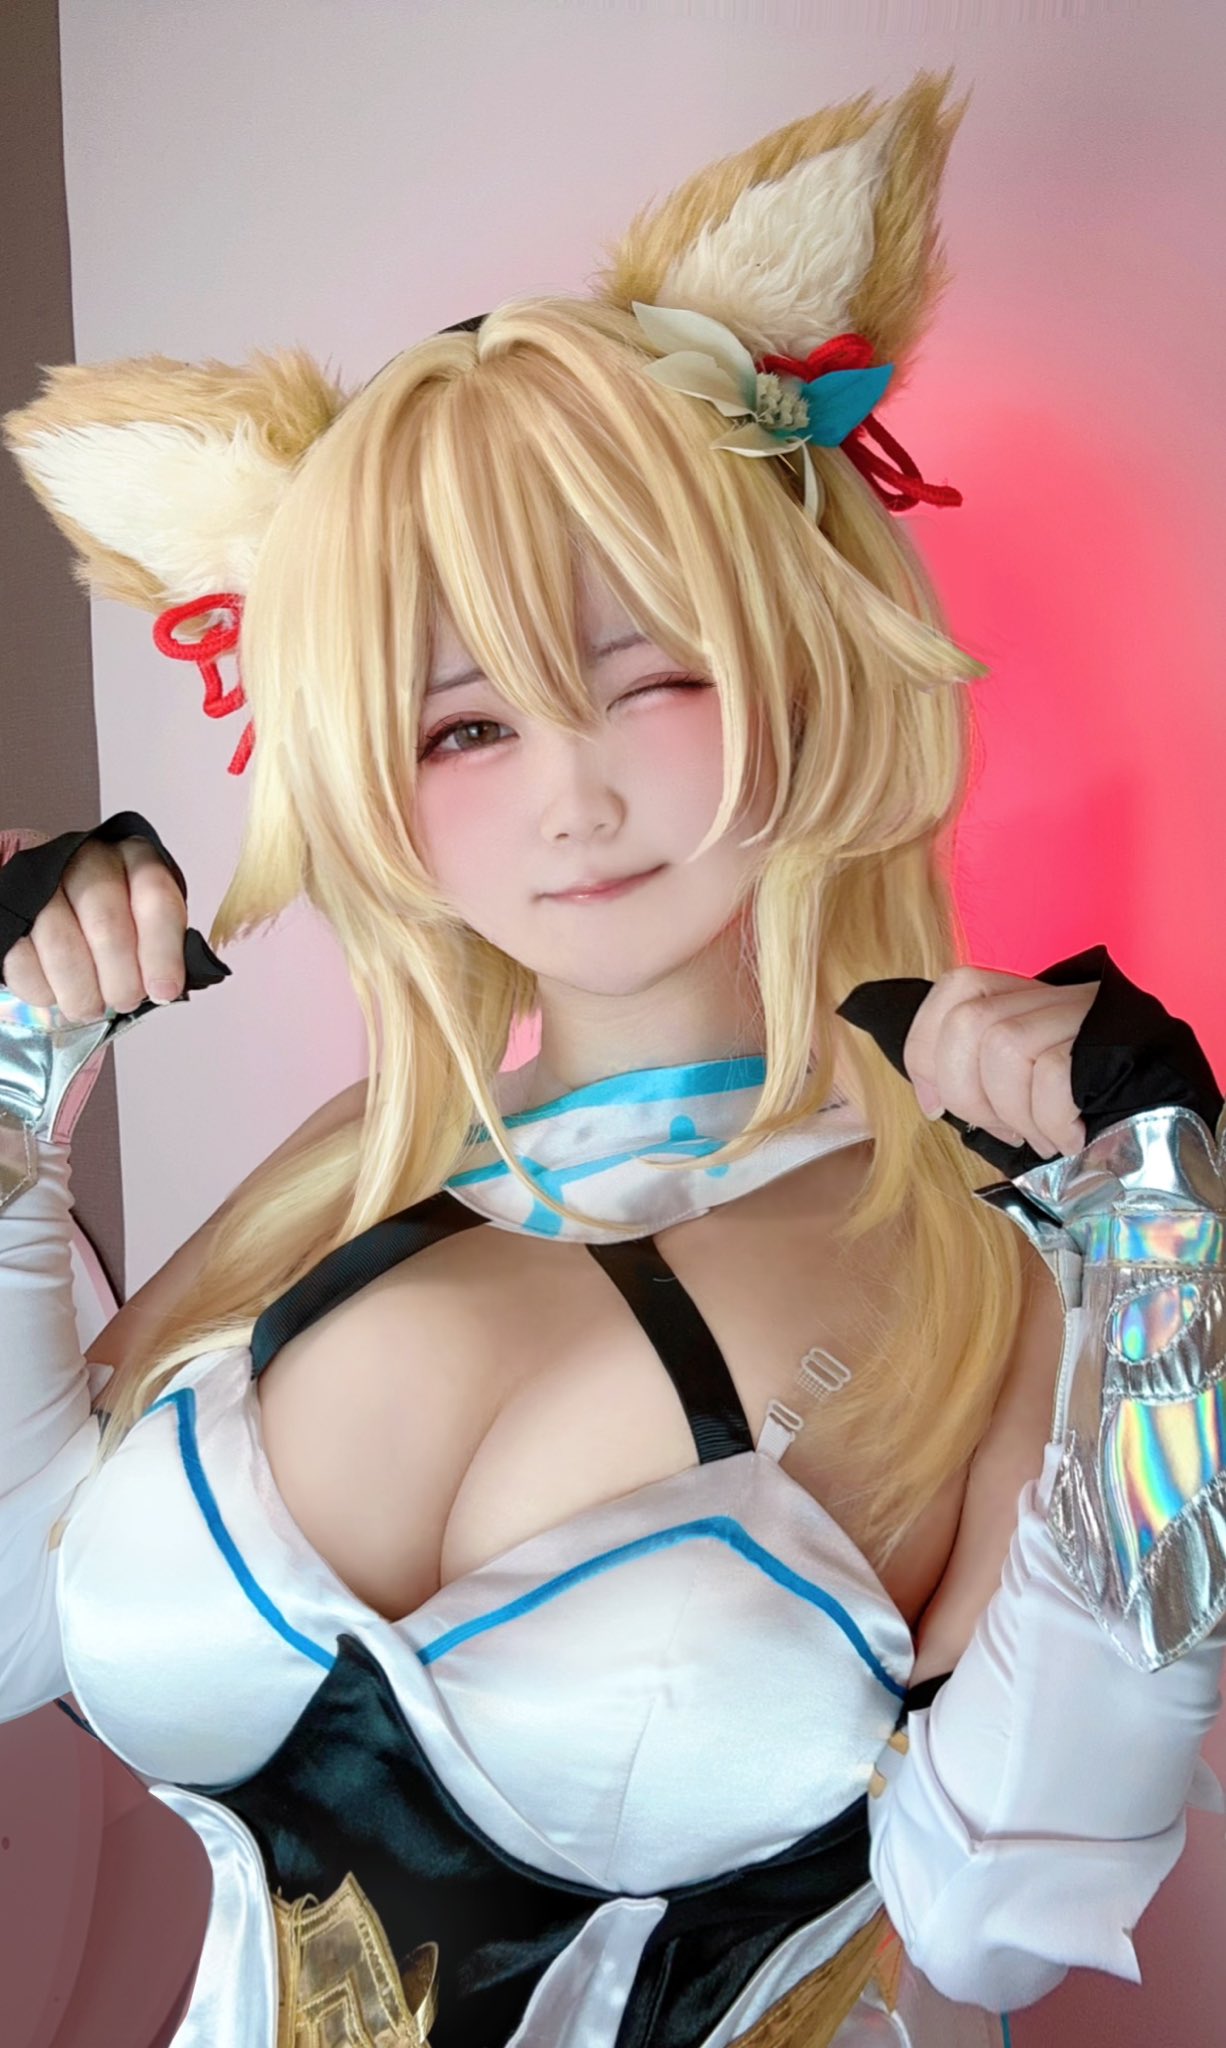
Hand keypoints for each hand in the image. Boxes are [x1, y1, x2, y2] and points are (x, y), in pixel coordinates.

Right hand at [0, 834, 187, 1021]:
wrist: (62, 900)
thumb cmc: (117, 915)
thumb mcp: (150, 920)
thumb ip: (161, 946)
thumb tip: (165, 987)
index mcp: (135, 860)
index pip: (155, 898)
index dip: (162, 950)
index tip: (164, 989)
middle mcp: (89, 862)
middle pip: (106, 925)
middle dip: (120, 979)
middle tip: (125, 1000)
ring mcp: (43, 884)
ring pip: (62, 946)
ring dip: (82, 991)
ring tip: (92, 1007)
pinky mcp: (9, 911)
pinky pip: (23, 961)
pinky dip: (45, 990)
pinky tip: (59, 993)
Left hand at [902, 966, 1099, 1159]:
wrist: (1180, 1134)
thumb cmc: (1093, 1119)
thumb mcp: (1027, 1096)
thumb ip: (982, 1081)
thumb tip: (931, 1100)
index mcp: (1032, 1000)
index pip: (958, 988)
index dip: (928, 1047)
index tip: (935, 1107)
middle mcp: (1060, 994)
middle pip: (970, 1021)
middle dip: (968, 1093)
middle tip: (1002, 1130)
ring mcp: (1089, 1012)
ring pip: (1004, 1046)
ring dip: (1014, 1113)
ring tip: (1041, 1138)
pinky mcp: (1115, 1040)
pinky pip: (1053, 1073)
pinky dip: (1050, 1119)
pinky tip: (1070, 1139)